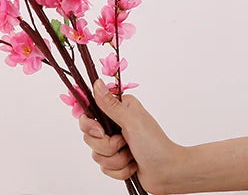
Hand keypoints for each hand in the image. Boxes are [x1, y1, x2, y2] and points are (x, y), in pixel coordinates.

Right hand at [79, 80, 181, 194]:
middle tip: (124, 144)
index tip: (100, 131)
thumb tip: (96, 82)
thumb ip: (110, 104)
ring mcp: (114, 144)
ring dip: (117, 160)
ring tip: (132, 157)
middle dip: (107, 146)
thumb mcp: (132, 121)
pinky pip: (104, 168)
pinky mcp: (116, 161)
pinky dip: (120, 171)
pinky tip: (133, 167)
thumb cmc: (155, 145)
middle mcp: (112, 125)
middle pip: (89, 137)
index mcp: (116, 110)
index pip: (87, 113)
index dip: (89, 125)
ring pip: (96, 154)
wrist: (170, 173)